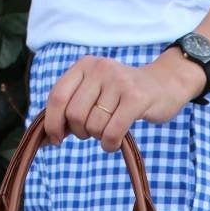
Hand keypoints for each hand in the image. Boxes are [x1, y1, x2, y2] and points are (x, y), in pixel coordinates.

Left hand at [43, 51, 208, 151]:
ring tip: (109, 131)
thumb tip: (45, 138)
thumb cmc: (123, 94)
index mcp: (85, 65)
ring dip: (99, 138)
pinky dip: (109, 144)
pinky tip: (114, 143)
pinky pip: (112, 132)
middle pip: (74, 115)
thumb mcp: (95, 92)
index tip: (56, 139)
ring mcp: (119, 82)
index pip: (57, 97)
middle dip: (80, 132)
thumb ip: (71, 109)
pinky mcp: (136, 98)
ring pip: (94, 126)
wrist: (164, 83)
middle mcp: (100, 69)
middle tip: (93, 132)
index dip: (52, 123)